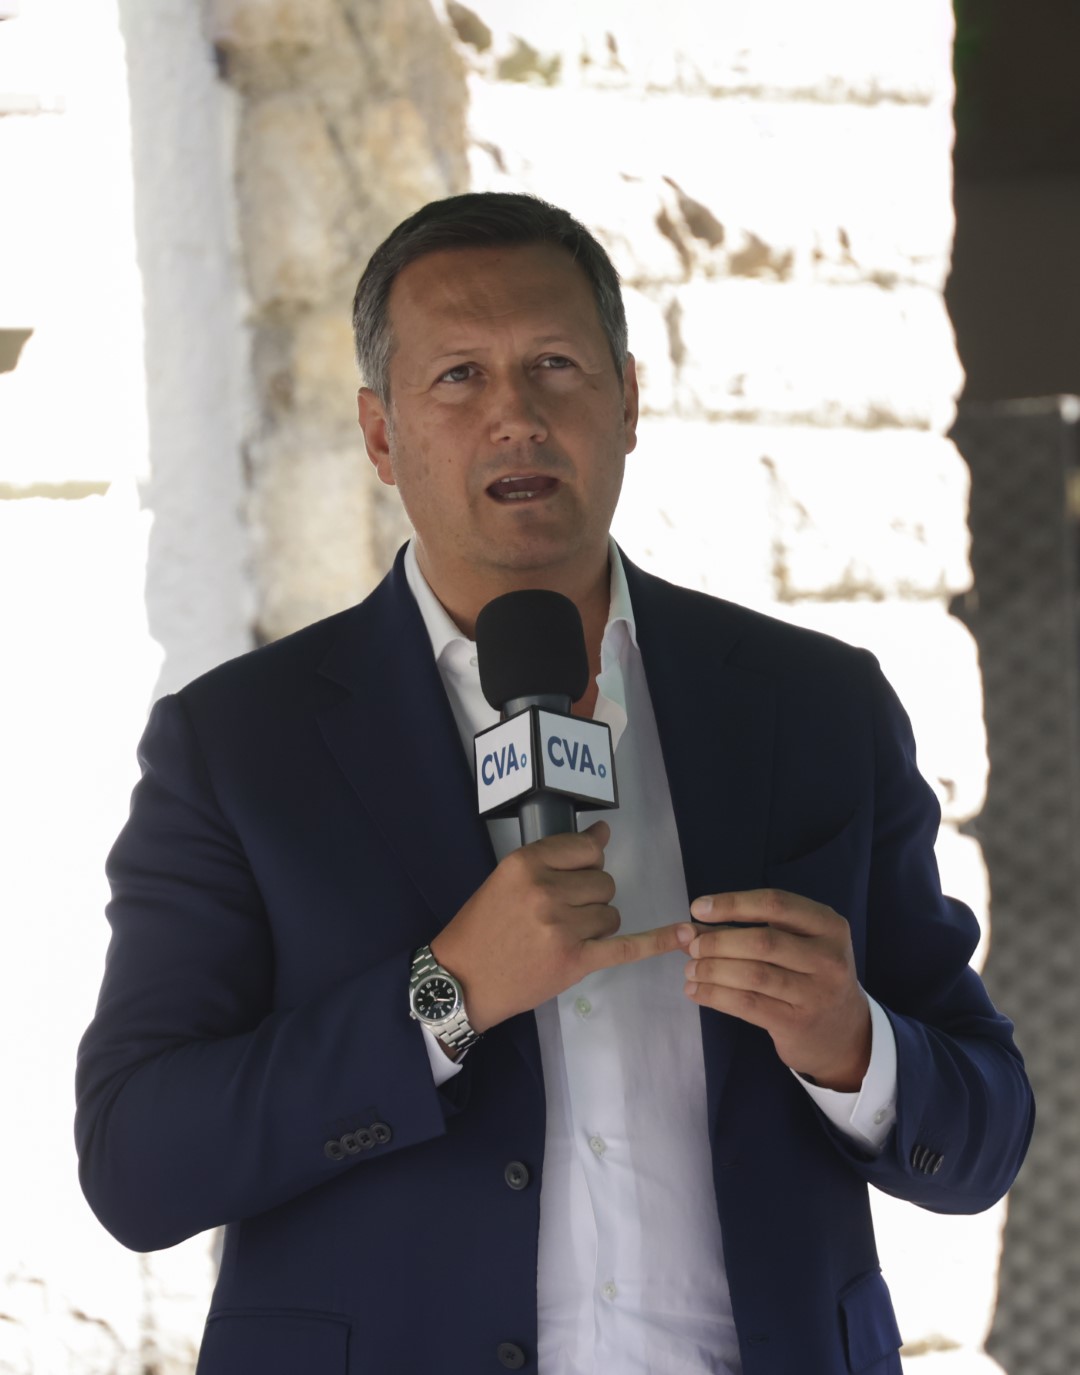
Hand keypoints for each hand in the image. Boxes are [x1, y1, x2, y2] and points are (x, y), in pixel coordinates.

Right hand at [431, 821, 686, 1033]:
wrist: (461, 980)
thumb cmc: (481, 927)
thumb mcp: (506, 879)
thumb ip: (554, 855)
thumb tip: (603, 832)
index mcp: (526, 864)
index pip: (586, 849)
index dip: (585, 864)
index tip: (573, 876)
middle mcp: (547, 891)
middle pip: (603, 883)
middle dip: (590, 897)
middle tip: (560, 915)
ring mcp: (563, 928)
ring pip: (612, 913)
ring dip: (596, 924)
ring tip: (563, 936)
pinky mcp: (575, 961)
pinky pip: (626, 947)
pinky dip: (657, 942)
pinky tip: (683, 936)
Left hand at [681, 889, 870, 1091]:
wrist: (844, 1033)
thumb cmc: (811, 976)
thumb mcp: (797, 945)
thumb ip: (751, 930)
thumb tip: (693, 926)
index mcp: (829, 925)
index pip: (775, 904)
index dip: (733, 903)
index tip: (698, 908)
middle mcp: (828, 957)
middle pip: (762, 941)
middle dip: (718, 942)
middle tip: (692, 946)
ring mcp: (816, 993)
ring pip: (752, 975)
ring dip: (712, 970)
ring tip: (690, 970)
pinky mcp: (798, 1023)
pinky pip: (748, 1004)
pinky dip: (715, 995)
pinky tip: (697, 991)